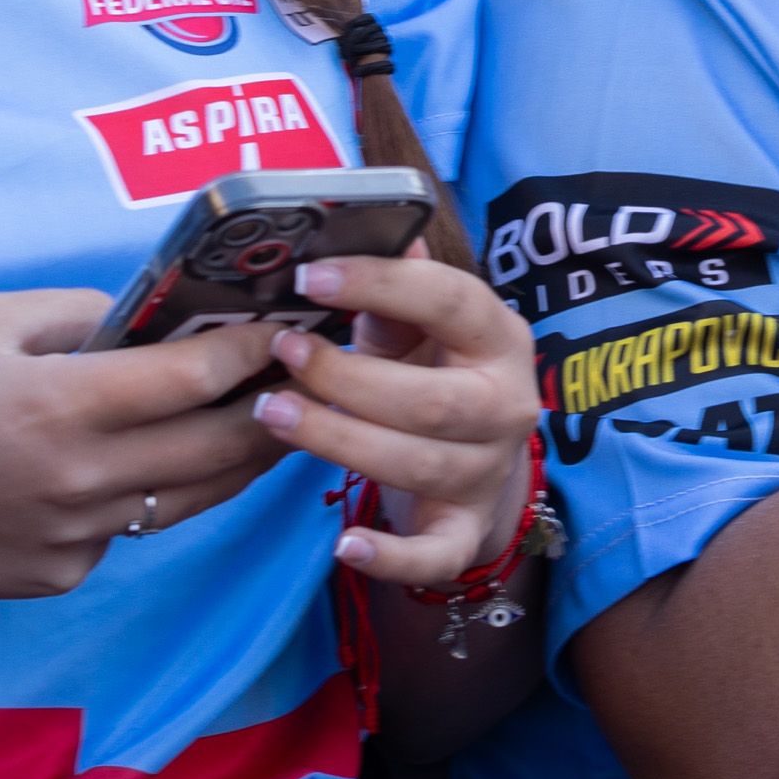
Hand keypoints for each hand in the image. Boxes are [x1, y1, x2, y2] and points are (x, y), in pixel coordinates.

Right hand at [0, 288, 289, 609]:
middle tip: (313, 370)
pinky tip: (161, 457)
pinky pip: (132, 526)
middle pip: (220, 447)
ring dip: (241, 456)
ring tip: (276, 413)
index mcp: (59, 407)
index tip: (291, 326)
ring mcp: (73, 539)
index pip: (195, 377)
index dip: (255, 349)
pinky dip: (156, 491)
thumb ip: (78, 313)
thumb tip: (150, 318)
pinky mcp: (60, 574)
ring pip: (193, 496)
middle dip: (278, 406)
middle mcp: (78, 481)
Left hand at [261, 243, 542, 586]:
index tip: (311, 276)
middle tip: (283, 356)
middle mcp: (506, 404)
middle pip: (430, 399)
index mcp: (497, 336)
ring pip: (418, 465)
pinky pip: (435, 555)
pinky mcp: (465, 532)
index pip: (450, 300)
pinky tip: (344, 544)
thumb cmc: (431, 369)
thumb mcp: (419, 322)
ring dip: (339, 442)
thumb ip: (395, 280)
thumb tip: (363, 222)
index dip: (382, 285)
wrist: (477, 457)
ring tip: (272, 414)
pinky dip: (391, 556)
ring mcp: (489, 471)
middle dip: (347, 378)